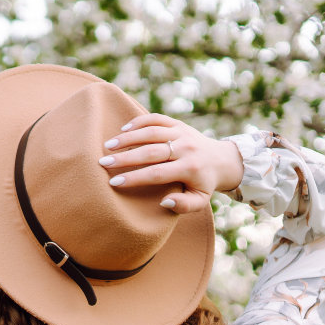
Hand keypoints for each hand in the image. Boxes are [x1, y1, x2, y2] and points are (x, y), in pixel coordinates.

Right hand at [97, 113, 244, 213]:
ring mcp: (182, 132)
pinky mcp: (178, 123)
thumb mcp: (200, 200)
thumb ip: (184, 205)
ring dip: (128, 137)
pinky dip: (139, 122)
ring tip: (108, 145)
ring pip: (151, 132)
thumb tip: (164, 201)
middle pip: (150, 151)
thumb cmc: (203, 184)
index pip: (157, 173)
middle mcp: (186, 148)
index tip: (114, 182)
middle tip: (103, 162)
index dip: (134, 178)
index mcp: (190, 168)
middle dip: (125, 157)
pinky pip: (156, 119)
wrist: (221, 159)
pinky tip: (123, 129)